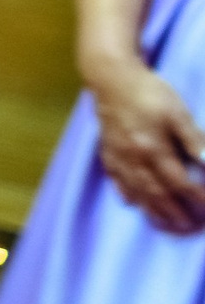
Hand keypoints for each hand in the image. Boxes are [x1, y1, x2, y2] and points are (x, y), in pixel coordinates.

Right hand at [90, 61, 204, 232]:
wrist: (110, 76)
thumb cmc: (147, 91)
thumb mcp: (177, 112)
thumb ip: (192, 139)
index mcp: (153, 149)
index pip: (179, 182)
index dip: (196, 197)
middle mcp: (134, 158)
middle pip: (156, 193)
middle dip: (173, 212)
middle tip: (186, 227)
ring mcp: (119, 156)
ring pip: (136, 190)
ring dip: (151, 210)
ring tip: (163, 224)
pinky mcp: (107, 150)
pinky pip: (116, 178)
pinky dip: (125, 192)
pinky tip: (131, 202)